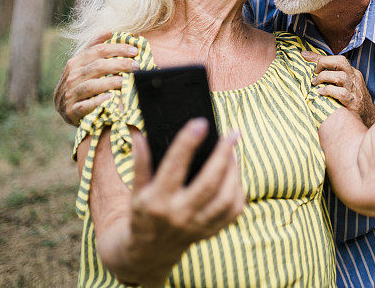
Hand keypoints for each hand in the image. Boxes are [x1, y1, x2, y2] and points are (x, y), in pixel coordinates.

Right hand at [54, 33, 140, 125]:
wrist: (64, 109)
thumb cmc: (79, 83)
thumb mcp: (82, 65)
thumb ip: (94, 49)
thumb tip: (109, 31)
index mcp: (75, 62)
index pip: (97, 50)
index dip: (117, 48)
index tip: (134, 50)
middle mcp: (72, 76)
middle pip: (98, 66)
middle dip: (120, 64)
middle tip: (137, 66)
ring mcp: (70, 94)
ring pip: (91, 85)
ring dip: (110, 82)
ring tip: (125, 81)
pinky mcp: (72, 111)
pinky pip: (85, 106)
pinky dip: (98, 101)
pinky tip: (110, 97)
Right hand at [128, 119, 244, 266]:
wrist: (149, 252)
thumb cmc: (143, 213)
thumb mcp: (136, 190)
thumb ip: (140, 163)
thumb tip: (139, 134)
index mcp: (157, 201)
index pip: (174, 167)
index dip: (188, 142)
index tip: (201, 122)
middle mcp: (178, 214)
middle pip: (209, 182)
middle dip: (223, 155)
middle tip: (232, 133)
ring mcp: (197, 226)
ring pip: (226, 197)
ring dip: (234, 171)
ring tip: (233, 152)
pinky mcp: (211, 232)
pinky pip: (234, 210)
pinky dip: (238, 190)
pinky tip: (234, 174)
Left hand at [301, 51, 374, 127]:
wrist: (368, 119)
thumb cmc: (351, 101)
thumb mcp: (343, 86)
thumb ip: (330, 76)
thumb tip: (312, 69)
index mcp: (352, 72)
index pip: (337, 58)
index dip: (319, 57)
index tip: (304, 55)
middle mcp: (354, 78)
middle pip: (341, 61)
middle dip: (323, 63)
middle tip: (314, 72)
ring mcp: (354, 90)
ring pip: (340, 76)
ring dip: (324, 78)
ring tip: (315, 84)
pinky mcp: (353, 102)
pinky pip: (341, 93)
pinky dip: (329, 91)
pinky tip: (320, 93)